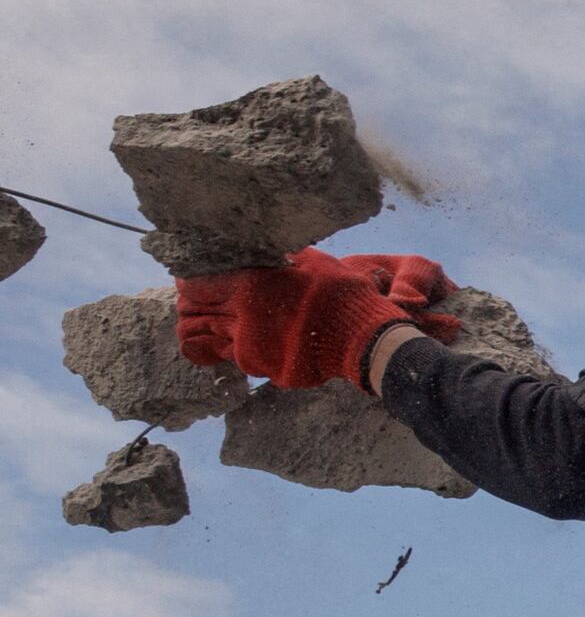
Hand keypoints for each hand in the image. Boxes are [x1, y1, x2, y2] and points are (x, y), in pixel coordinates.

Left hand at [174, 251, 459, 390]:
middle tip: (196, 304)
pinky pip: (233, 357)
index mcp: (248, 288)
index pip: (195, 287)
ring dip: (201, 332)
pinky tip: (242, 340)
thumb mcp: (311, 261)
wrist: (365, 341)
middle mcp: (242, 319)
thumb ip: (276, 257)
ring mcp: (250, 348)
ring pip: (204, 341)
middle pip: (191, 316)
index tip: (192, 283)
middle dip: (189, 309)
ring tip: (210, 325)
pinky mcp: (263, 368)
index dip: (188, 284)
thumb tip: (255, 248)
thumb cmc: (341, 294)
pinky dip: (229, 348)